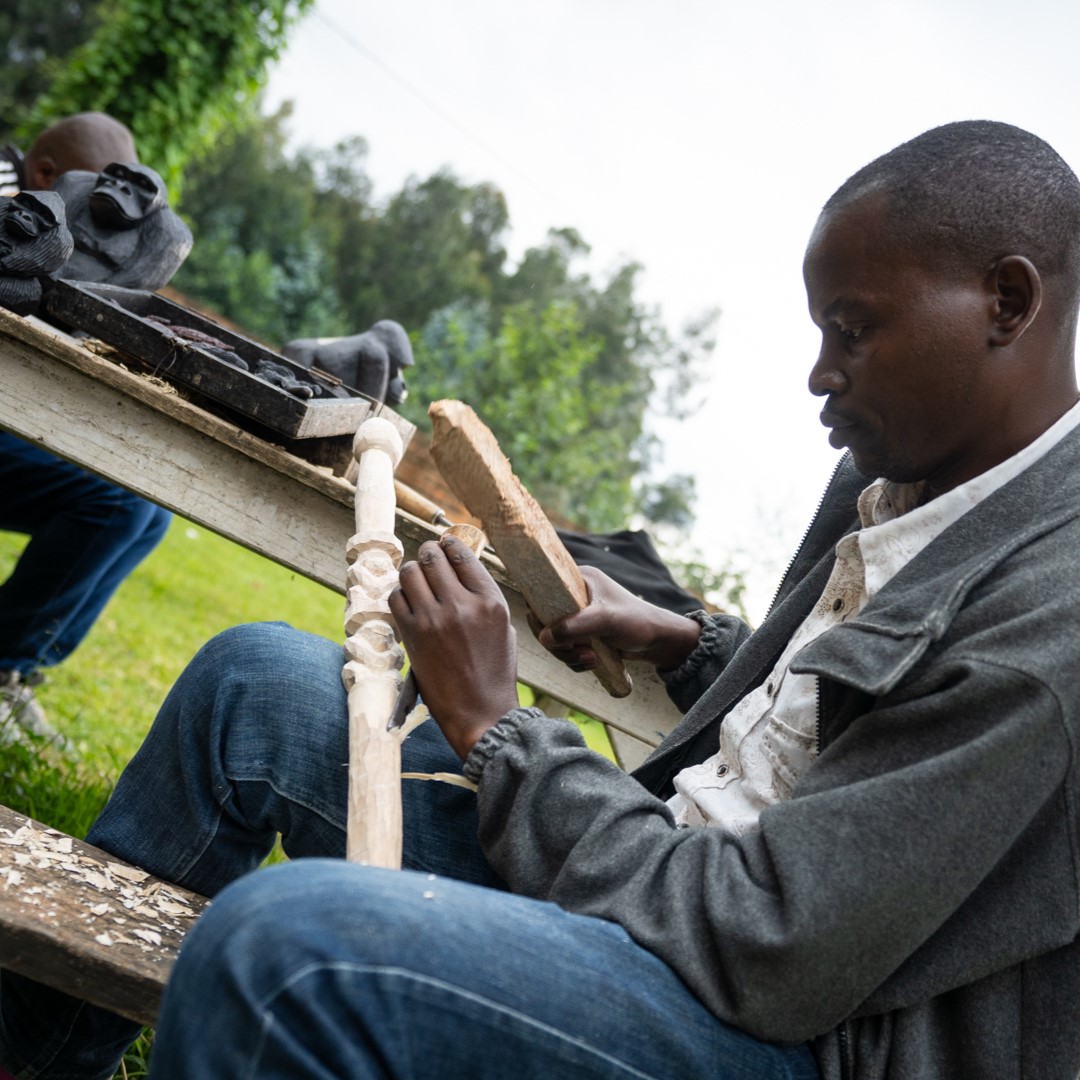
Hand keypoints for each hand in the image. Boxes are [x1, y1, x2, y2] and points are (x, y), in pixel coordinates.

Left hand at [389, 534, 520, 758]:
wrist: (479, 711)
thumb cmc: (494, 671)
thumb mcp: (502, 627)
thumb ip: (483, 596)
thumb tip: (460, 567)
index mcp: (491, 601)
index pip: (462, 555)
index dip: (449, 544)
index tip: (443, 543)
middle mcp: (462, 605)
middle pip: (433, 558)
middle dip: (428, 553)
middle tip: (427, 557)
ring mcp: (434, 619)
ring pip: (410, 572)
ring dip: (412, 572)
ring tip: (417, 580)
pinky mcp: (413, 634)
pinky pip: (396, 597)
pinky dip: (399, 594)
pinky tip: (408, 602)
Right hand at [532, 566, 701, 672]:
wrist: (658, 641)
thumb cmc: (636, 622)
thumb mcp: (605, 621)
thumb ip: (574, 627)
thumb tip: (544, 638)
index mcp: (578, 579)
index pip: (543, 590)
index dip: (540, 612)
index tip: (549, 632)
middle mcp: (574, 595)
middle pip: (544, 619)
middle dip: (557, 642)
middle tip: (575, 652)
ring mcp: (577, 615)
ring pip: (554, 638)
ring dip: (568, 655)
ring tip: (591, 659)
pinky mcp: (582, 634)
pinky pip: (565, 648)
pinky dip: (574, 659)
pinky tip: (592, 662)